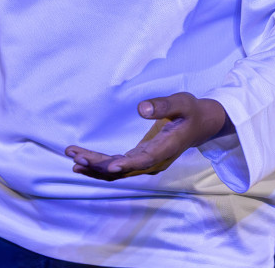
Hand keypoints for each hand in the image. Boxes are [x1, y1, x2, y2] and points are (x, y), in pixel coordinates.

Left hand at [66, 92, 230, 180]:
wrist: (202, 125)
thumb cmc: (192, 111)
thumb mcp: (182, 102)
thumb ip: (163, 106)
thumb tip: (141, 108)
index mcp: (166, 148)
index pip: (144, 160)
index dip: (126, 164)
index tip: (109, 165)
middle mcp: (154, 161)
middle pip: (124, 168)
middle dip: (98, 164)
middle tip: (75, 154)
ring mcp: (146, 163)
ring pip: (118, 171)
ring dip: (95, 166)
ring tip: (72, 157)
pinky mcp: (140, 160)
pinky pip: (118, 167)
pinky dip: (100, 166)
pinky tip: (82, 163)